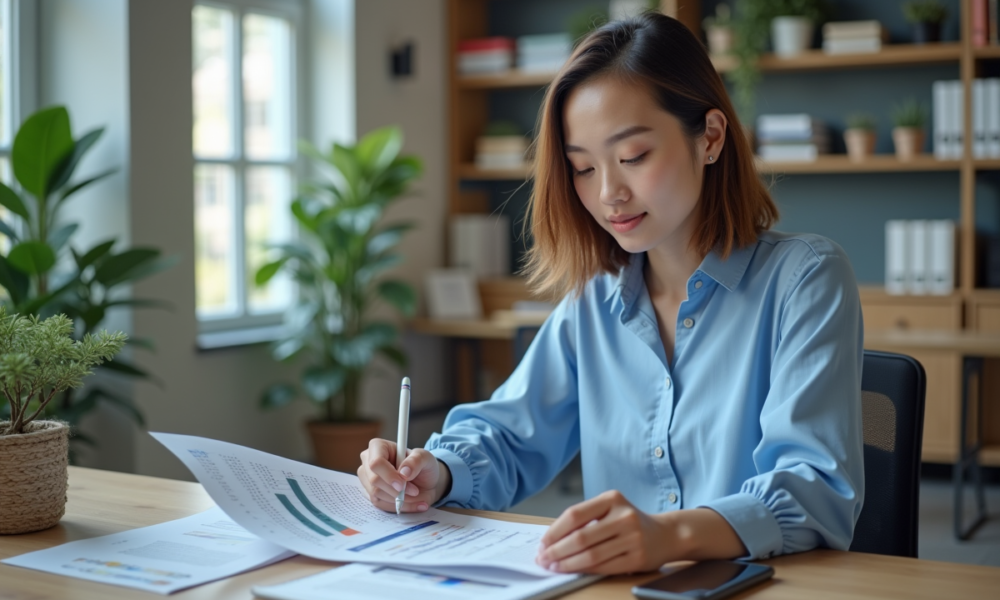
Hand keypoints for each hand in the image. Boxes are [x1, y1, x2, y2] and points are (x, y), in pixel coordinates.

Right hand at [357, 438, 451, 512]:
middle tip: (415, 491)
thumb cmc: (423, 466)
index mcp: (378, 447)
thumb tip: (404, 472)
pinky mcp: (372, 495)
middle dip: (396, 490)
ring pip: (376, 494)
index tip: (402, 485)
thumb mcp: (426, 458)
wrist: (426, 483)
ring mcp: (368, 479)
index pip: (376, 462)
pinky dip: (399, 506)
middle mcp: (368, 462)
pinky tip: (414, 503)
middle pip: (374, 480)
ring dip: (400, 499)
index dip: (388, 475)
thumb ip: (416, 461)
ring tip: (416, 495)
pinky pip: (381, 505)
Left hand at [536, 490, 672, 574]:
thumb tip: (552, 539)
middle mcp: (623, 516)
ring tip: (554, 567)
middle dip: (557, 551)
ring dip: (568, 564)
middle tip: (543, 558)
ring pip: (591, 555)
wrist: (666, 534)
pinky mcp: (638, 558)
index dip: (554, 531)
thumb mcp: (610, 509)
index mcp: (612, 499)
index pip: (574, 515)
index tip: (542, 543)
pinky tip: (574, 571)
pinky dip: (585, 570)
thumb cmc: (629, 522)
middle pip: (580, 537)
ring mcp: (632, 537)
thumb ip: (586, 519)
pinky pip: (605, 567)